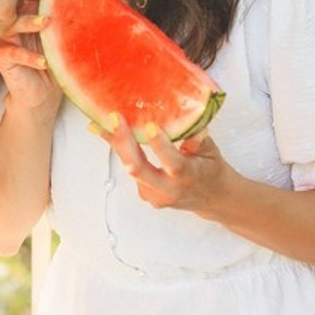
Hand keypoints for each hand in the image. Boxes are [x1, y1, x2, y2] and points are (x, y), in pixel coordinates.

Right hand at [0, 0, 59, 117]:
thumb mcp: (62, 35)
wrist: (41, 93)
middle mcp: (13, 18)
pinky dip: (29, 56)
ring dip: (30, 22)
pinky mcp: (0, 53)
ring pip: (14, 23)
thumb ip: (64, 12)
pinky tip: (44, 62)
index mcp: (28, 9)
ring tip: (47, 23)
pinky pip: (13, 51)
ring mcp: (4, 34)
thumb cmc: (54, 61)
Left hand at [100, 123, 232, 215]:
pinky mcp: (145, 194)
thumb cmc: (211, 171)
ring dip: (116, 144)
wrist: (213, 198)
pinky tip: (112, 135)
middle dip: (124, 141)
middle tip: (115, 118)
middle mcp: (169, 189)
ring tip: (101, 123)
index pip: (173, 163)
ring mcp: (154, 195)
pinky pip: (131, 171)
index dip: (160, 145)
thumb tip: (185, 115)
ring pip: (131, 168)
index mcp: (188, 176)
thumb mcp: (211, 151)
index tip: (150, 126)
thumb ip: (197, 137)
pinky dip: (122, 152)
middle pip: (139, 169)